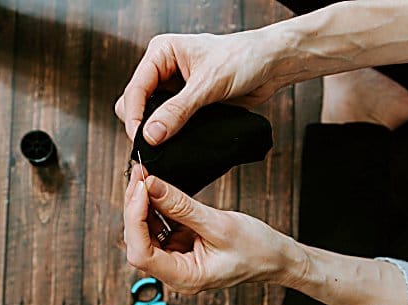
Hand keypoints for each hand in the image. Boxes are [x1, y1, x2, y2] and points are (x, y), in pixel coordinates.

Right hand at [115, 31, 283, 145]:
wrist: (272, 65)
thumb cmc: (244, 58)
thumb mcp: (208, 84)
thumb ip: (178, 110)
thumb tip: (151, 135)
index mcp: (161, 53)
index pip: (135, 88)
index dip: (135, 116)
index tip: (141, 140)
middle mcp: (163, 69)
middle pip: (135, 104)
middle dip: (142, 125)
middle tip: (152, 146)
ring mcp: (173, 89)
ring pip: (149, 116)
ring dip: (156, 132)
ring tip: (164, 148)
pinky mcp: (186, 105)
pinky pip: (168, 124)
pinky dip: (170, 136)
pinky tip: (175, 145)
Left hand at [123, 164, 295, 293]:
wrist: (277, 257)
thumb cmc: (256, 249)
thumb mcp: (218, 224)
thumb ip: (181, 206)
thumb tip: (151, 185)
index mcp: (184, 277)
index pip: (141, 254)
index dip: (135, 220)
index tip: (141, 189)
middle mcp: (174, 272)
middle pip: (137, 241)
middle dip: (135, 207)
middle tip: (140, 175)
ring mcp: (175, 259)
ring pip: (145, 231)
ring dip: (143, 203)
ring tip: (146, 176)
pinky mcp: (179, 245)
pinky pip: (159, 225)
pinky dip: (155, 206)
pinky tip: (156, 188)